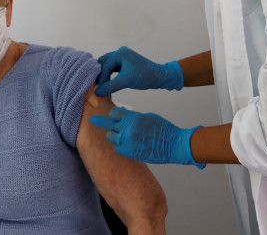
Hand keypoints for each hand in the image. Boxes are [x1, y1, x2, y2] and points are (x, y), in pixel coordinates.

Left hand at [90, 107, 204, 168]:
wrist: (172, 145)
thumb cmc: (163, 129)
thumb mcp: (147, 116)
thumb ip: (133, 116)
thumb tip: (123, 113)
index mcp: (133, 118)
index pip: (113, 113)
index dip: (112, 114)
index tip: (107, 114)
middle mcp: (128, 130)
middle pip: (108, 125)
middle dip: (106, 123)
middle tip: (94, 121)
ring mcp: (128, 142)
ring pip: (110, 137)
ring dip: (113, 135)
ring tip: (118, 134)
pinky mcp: (130, 153)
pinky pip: (117, 148)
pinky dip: (119, 145)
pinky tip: (125, 144)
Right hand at [95, 46, 183, 95]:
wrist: (160, 77)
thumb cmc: (145, 77)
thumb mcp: (126, 81)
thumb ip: (110, 86)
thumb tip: (96, 92)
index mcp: (120, 53)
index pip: (105, 66)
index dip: (101, 78)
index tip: (98, 89)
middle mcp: (120, 53)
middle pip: (103, 63)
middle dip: (100, 75)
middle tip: (95, 86)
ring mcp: (123, 58)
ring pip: (108, 66)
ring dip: (104, 76)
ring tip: (101, 86)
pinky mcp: (125, 64)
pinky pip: (113, 69)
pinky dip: (109, 76)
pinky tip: (107, 84)